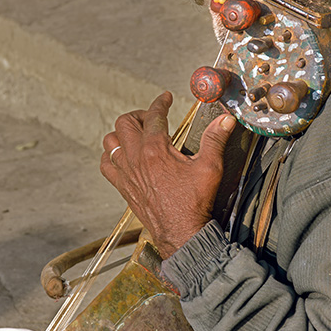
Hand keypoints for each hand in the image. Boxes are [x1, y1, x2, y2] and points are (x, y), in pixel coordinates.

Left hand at [100, 92, 236, 258]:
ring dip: (121, 133)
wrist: (181, 232)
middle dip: (138, 115)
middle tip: (152, 118)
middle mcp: (136, 158)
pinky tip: (122, 156)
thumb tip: (225, 119)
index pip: (154, 115)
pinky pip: (105, 164)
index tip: (165, 98)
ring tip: (136, 134)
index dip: (161, 102)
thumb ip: (215, 139)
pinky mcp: (122, 187)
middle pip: (125, 123)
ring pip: (110, 142)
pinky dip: (110, 156)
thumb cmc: (194, 202)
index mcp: (156, 149)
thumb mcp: (210, 167)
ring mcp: (126, 173)